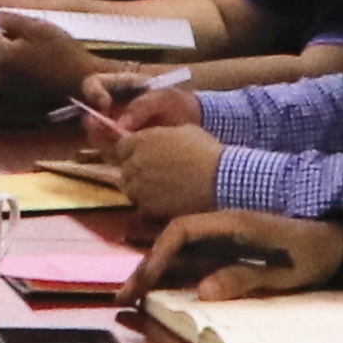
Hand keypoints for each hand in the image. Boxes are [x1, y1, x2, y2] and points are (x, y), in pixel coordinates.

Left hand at [0, 7, 88, 91]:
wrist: (83, 81)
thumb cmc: (63, 54)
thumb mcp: (38, 27)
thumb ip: (12, 20)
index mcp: (2, 57)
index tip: (12, 23)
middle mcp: (0, 75)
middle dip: (1, 41)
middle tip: (24, 35)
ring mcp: (9, 88)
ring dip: (9, 54)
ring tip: (33, 49)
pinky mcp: (20, 95)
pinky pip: (10, 76)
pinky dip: (18, 68)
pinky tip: (36, 64)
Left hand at [106, 125, 225, 219]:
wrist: (220, 179)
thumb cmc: (207, 152)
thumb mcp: (184, 132)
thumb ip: (161, 136)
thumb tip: (155, 140)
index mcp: (143, 140)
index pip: (122, 148)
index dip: (132, 154)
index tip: (144, 160)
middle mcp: (136, 162)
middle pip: (126, 171)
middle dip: (137, 174)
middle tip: (158, 179)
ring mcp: (139, 185)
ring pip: (131, 191)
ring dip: (143, 193)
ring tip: (164, 194)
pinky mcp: (146, 206)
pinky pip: (141, 210)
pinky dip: (151, 210)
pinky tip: (167, 206)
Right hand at [134, 211, 341, 300]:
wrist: (341, 236)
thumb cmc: (317, 253)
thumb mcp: (285, 272)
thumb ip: (244, 278)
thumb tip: (201, 291)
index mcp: (235, 223)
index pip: (182, 230)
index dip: (159, 254)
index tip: (144, 281)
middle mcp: (225, 223)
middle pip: (173, 238)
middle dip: (147, 266)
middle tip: (124, 295)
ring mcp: (228, 232)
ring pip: (181, 245)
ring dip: (156, 268)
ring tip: (134, 293)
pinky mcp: (233, 243)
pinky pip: (196, 252)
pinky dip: (175, 267)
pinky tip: (164, 284)